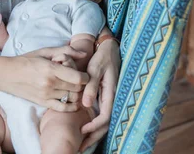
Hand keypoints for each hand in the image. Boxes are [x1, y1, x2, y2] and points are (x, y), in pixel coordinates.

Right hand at [1, 46, 89, 111]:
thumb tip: (84, 54)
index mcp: (50, 68)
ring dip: (75, 92)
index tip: (83, 73)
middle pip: (77, 88)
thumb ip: (66, 51)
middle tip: (76, 78)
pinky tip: (71, 99)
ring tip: (71, 86)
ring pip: (72, 98)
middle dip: (81, 83)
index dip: (85, 76)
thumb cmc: (26, 60)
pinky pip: (63, 108)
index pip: (78, 78)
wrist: (6, 74)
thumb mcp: (45, 51)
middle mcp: (49, 83)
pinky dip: (71, 105)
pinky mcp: (43, 103)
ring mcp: (46, 95)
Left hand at [79, 38, 119, 152]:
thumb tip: (86, 105)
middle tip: (81, 147)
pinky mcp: (106, 98)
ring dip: (95, 133)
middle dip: (94, 137)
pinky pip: (102, 115)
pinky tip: (86, 129)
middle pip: (106, 124)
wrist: (109, 49)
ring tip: (82, 143)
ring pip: (105, 122)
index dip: (94, 126)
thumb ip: (90, 86)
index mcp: (111, 92)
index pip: (105, 116)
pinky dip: (95, 124)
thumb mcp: (94, 69)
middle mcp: (112, 98)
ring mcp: (110, 99)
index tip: (82, 130)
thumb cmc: (102, 58)